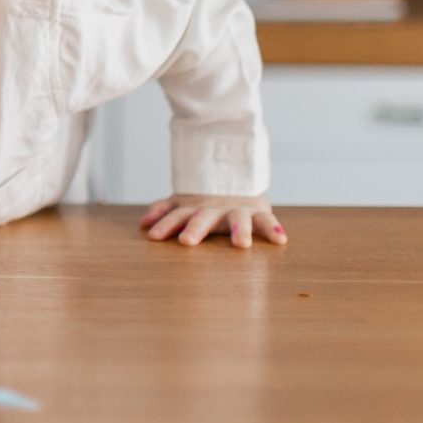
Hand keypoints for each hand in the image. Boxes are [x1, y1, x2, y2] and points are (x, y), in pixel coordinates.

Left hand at [141, 194, 286, 247]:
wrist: (236, 179)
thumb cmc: (205, 201)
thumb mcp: (183, 202)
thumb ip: (164, 210)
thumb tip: (142, 224)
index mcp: (194, 208)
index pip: (176, 215)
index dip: (164, 224)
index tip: (153, 236)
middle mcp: (214, 209)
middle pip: (203, 218)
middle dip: (194, 229)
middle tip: (186, 241)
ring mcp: (237, 210)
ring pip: (238, 219)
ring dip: (239, 230)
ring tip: (241, 244)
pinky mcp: (258, 212)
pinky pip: (267, 220)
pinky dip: (274, 229)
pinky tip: (281, 239)